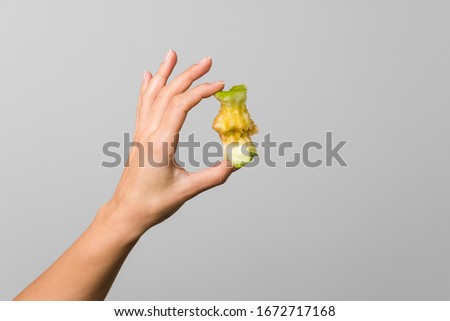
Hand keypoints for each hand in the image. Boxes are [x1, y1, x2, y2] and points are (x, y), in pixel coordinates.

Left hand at [101, 50, 233, 239]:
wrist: (127, 211)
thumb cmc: (154, 203)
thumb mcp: (187, 190)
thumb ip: (214, 175)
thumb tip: (237, 162)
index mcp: (160, 143)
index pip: (181, 106)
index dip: (201, 91)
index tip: (220, 85)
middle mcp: (149, 132)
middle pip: (168, 93)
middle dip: (189, 75)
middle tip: (208, 61)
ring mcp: (142, 132)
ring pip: (152, 95)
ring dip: (164, 73)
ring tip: (173, 54)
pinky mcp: (140, 136)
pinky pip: (143, 105)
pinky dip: (147, 88)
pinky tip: (148, 76)